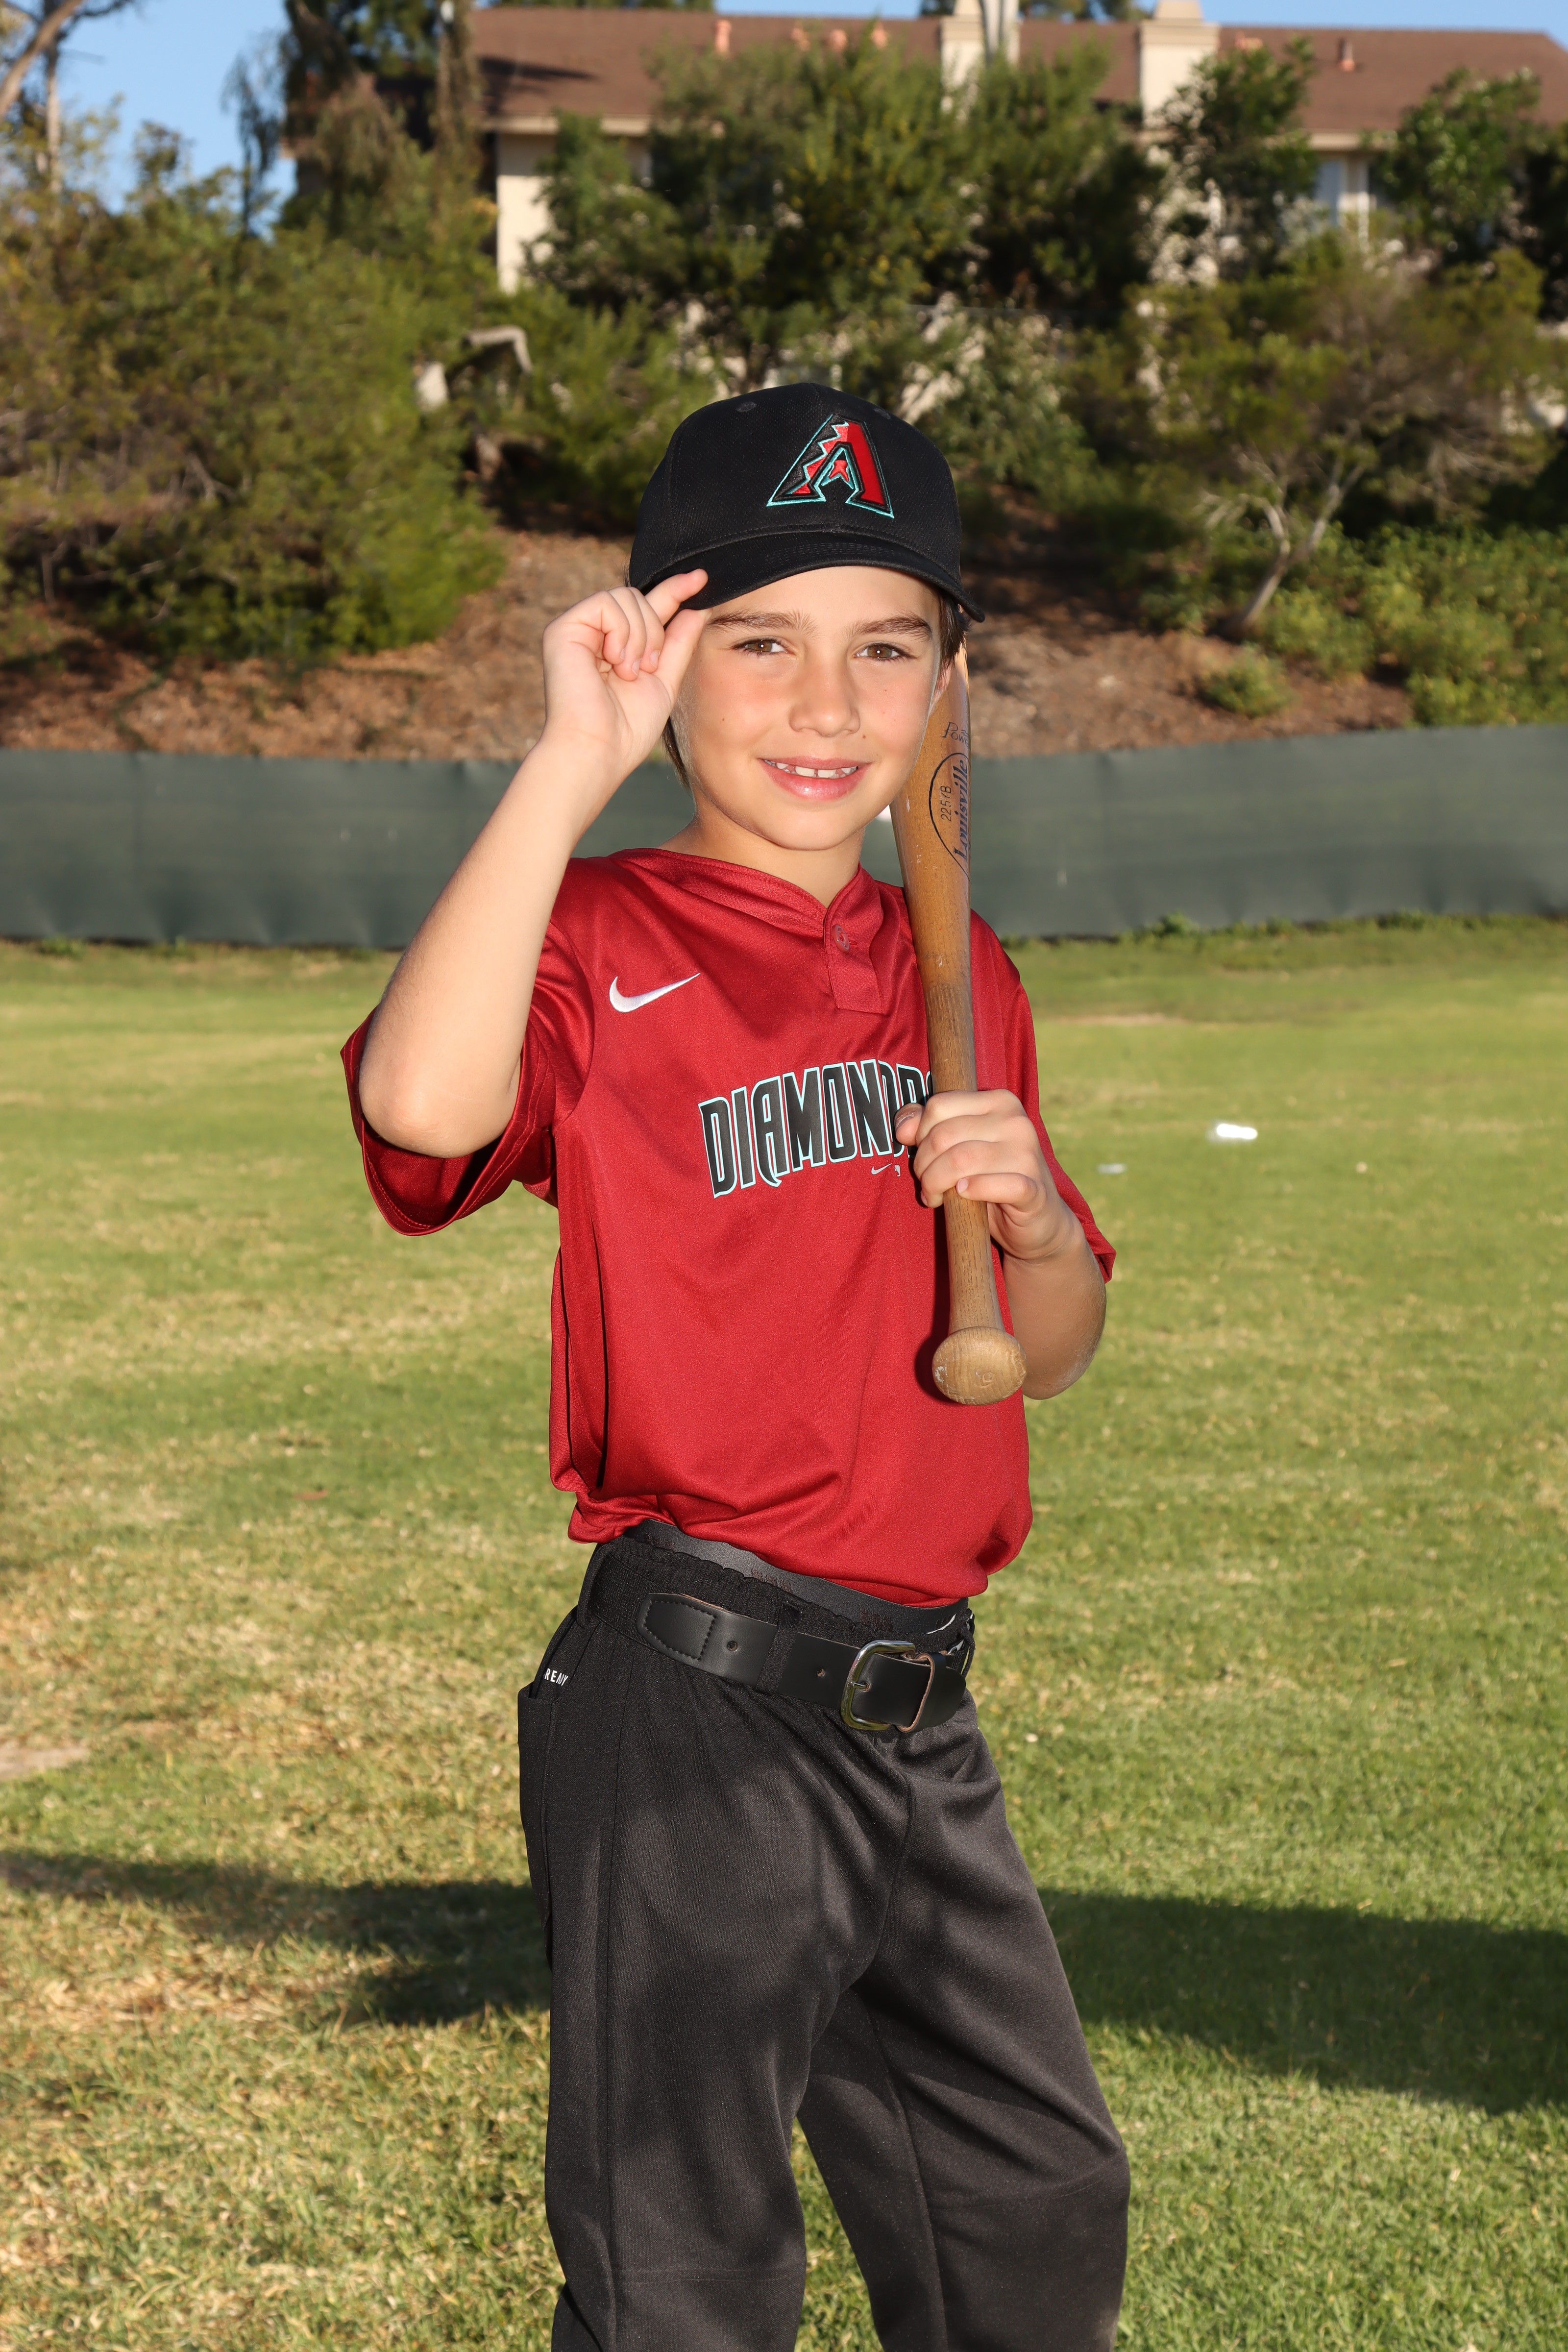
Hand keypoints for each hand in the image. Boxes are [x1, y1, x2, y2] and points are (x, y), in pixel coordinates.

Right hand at [538, 571, 709, 808]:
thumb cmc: (627, 730)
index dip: (675, 589)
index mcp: (615, 647)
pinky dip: (622, 633)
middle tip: (646, 670)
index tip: (702, 577)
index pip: (648, 607)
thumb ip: (679, 644)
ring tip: (628, 672)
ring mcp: (577, 629)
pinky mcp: (563, 628)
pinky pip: (608, 603)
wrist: (598, 751)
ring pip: (626, 596)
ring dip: (641, 637)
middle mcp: (594, 635)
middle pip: (640, 598)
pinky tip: (615, 663)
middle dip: (655, 632)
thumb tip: (697, 606)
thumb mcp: (664, 681)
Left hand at [894, 1090, 1082, 1266]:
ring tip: (936, 1196)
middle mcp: (1016, 1122)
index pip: (939, 1105)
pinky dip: (970, 1192)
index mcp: (1000, 1102)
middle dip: (923, 1165)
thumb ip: (928, 1127)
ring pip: (959, 1160)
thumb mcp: (960, 1147)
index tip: (924, 1157)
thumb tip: (903, 1127)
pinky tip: (964, 1196)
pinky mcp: (1033, 1190)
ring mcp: (1027, 1155)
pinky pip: (991, 1186)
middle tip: (927, 1185)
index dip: (920, 1135)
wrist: (1038, 1220)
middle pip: (943, 1135)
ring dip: (936, 1183)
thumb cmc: (992, 1178)